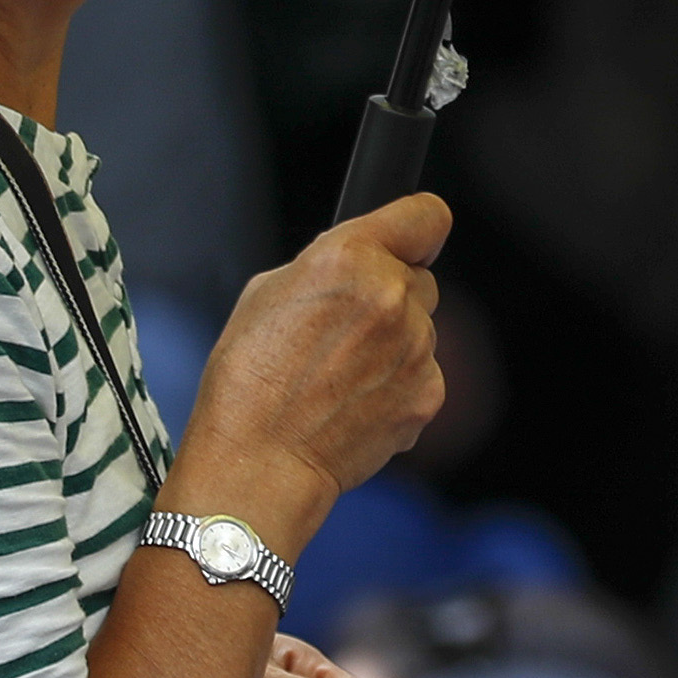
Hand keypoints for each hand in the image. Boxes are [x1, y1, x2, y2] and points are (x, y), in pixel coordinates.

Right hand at [179, 195, 447, 533]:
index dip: (416, 229)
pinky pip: (421, 375)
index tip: (411, 241)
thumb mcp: (266, 292)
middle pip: (419, 279)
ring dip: (392, 345)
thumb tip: (358, 266)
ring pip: (421, 330)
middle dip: (390, 296)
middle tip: (344, 332)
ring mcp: (417, 348)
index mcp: (351, 257)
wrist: (259, 462)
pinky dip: (396, 387)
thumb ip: (326, 267)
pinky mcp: (428, 394)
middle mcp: (393, 296)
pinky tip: (353, 405)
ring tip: (338, 377)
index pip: (425, 216)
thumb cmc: (249, 382)